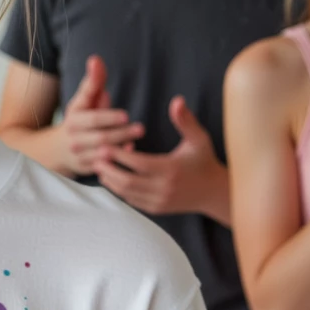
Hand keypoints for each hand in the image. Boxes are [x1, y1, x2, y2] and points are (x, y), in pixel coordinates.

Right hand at [57, 55, 143, 174]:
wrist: (54, 150)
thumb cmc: (78, 119)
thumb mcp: (82, 101)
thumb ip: (93, 82)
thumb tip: (96, 59)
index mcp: (74, 119)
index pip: (92, 119)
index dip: (109, 117)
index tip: (126, 115)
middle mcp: (74, 139)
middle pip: (100, 137)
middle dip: (120, 133)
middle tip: (140, 128)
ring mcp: (79, 156)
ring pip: (102, 154)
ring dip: (120, 149)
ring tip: (136, 141)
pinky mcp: (85, 169)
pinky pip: (102, 168)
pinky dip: (115, 163)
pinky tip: (128, 157)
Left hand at [95, 96, 229, 221]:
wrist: (213, 192)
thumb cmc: (204, 161)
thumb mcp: (199, 138)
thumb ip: (185, 120)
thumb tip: (177, 100)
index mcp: (171, 169)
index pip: (138, 163)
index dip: (119, 155)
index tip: (106, 145)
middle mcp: (164, 188)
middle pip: (127, 181)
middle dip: (109, 169)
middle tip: (96, 157)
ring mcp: (159, 201)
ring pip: (127, 193)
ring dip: (111, 181)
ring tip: (100, 166)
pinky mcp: (156, 209)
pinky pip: (132, 201)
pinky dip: (120, 190)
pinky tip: (113, 178)